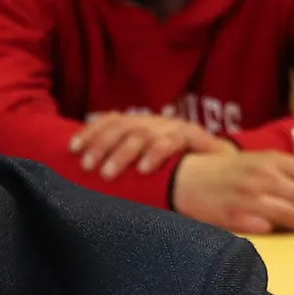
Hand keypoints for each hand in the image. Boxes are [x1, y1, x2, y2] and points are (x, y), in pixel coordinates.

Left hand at [71, 113, 234, 179]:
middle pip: (122, 127)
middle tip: (86, 166)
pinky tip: (144, 169)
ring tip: (107, 173)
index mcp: (140, 124)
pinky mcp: (193, 136)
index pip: (110, 121)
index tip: (72, 148)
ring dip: (122, 154)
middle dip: (101, 146)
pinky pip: (172, 142)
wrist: (221, 163)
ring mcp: (172, 127)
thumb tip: (90, 174)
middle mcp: (154, 121)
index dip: (90, 132)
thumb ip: (126, 162)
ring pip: (142, 135)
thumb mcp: (148, 160)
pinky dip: (156, 154)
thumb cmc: (177, 165)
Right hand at [172, 151, 293, 233]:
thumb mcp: (257, 160)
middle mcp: (265, 178)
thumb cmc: (226, 171)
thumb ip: (284, 169)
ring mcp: (251, 200)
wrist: (187, 180)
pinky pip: (270, 230)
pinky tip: (277, 230)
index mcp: (272, 160)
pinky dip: (278, 232)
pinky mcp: (238, 219)